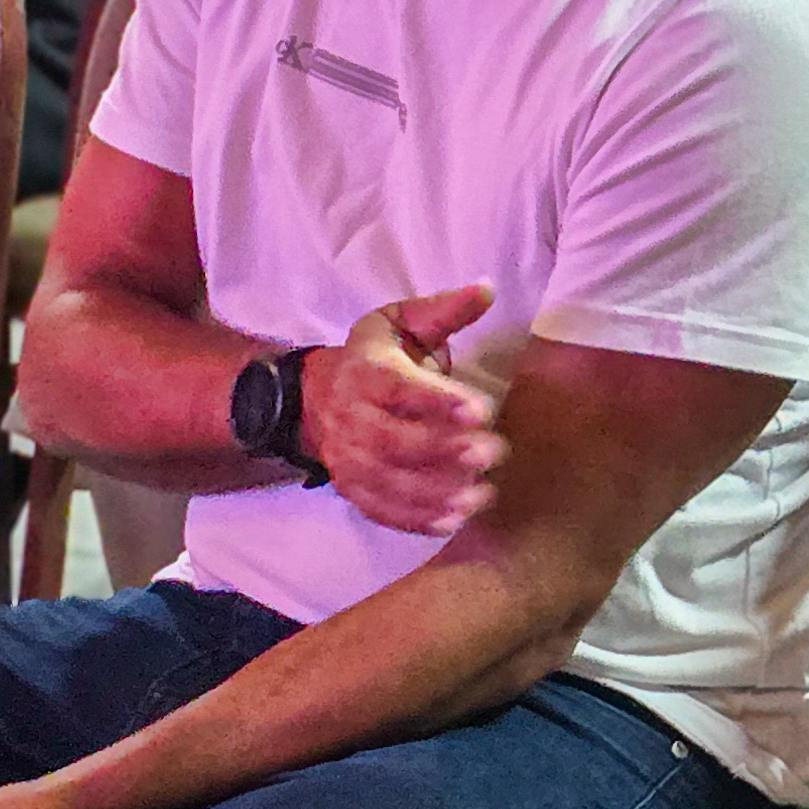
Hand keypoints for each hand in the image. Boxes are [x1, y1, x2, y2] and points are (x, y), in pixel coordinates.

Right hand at [299, 283, 505, 534]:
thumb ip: (444, 311)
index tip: (482, 410)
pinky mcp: (352, 488)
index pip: (398, 388)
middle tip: (492, 453)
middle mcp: (352, 418)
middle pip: (392, 440)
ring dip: (435, 492)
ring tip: (481, 493)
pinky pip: (380, 509)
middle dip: (444, 449)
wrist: (316, 398)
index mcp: (366, 372)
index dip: (439, 401)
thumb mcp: (401, 322)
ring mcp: (348, 458)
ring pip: (387, 481)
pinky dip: (415, 519)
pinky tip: (454, 519)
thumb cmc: (374, 357)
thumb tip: (488, 289)